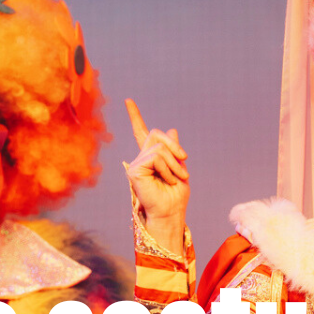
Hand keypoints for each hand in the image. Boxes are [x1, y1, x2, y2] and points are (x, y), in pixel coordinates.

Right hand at [125, 99, 188, 254]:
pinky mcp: (135, 171)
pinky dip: (167, 168)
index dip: (135, 117)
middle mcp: (141, 159)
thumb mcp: (179, 167)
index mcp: (151, 157)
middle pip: (156, 134)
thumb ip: (174, 150)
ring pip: (159, 147)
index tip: (128, 101)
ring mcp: (137, 164)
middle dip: (174, 146)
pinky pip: (156, 157)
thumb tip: (172, 130)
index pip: (141, 133)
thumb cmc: (176, 195)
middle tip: (184, 162)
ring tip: (176, 178)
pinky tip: (167, 180)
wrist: (171, 213)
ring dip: (174, 163)